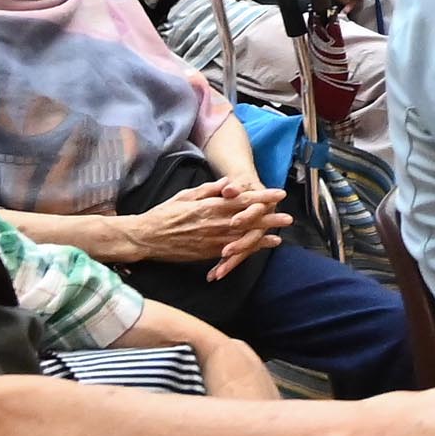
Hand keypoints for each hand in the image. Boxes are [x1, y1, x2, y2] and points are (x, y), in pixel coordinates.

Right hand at [130, 176, 275, 268]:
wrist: (146, 237)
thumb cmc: (165, 214)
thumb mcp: (187, 195)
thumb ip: (210, 189)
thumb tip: (229, 183)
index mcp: (209, 205)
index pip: (241, 199)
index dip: (262, 197)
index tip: (278, 194)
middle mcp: (213, 222)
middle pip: (247, 219)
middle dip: (269, 217)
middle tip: (288, 217)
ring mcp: (211, 239)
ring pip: (243, 236)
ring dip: (263, 234)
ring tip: (281, 233)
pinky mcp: (207, 253)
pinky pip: (232, 251)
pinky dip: (249, 248)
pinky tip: (262, 247)